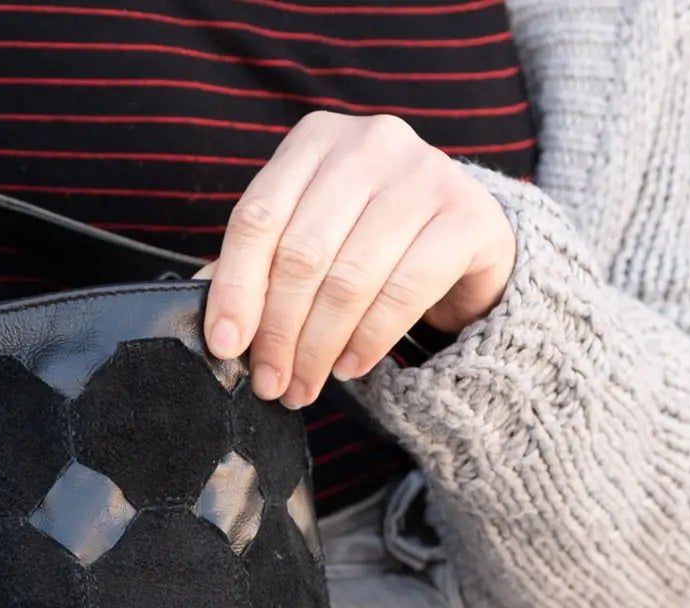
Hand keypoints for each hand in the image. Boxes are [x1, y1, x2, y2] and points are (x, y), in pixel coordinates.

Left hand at [203, 112, 516, 407]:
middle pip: (302, 253)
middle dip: (278, 332)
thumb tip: (219, 326)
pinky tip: (349, 366)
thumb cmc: (375, 240)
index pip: (258, 217)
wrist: (470, 238)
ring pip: (350, 278)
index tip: (224, 346)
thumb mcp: (315, 237)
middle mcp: (370, 143)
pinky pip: (404, 291)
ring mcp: (425, 174)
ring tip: (304, 385)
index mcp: (316, 139)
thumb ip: (265, 267)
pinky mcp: (467, 216)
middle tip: (270, 383)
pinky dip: (369, 340)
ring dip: (319, 347)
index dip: (236, 288)